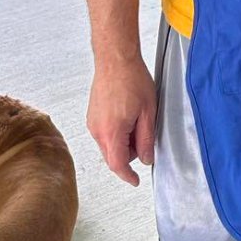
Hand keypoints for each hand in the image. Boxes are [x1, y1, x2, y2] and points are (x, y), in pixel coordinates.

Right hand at [87, 54, 156, 185]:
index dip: (128, 176)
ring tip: (137, 119)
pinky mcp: (92, 116)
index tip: (135, 180)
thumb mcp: (148, 112)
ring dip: (123, 142)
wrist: (115, 59)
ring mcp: (92, 123)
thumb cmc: (132, 79)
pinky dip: (116, 133)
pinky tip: (127, 115)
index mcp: (112, 132)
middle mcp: (97, 130)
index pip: (117, 165)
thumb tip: (146, 158)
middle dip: (128, 154)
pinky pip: (104, 134)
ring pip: (108, 145)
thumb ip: (146, 139)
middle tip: (144, 136)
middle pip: (112, 156)